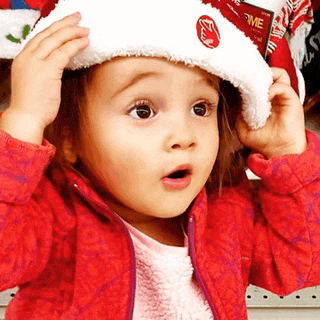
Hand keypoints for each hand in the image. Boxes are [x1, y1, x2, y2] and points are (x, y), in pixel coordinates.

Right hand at [0, 12, 88, 143]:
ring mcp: (36, 62)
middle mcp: (28, 57)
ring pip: (56, 40)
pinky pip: (63, 52)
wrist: (26, 117)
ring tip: (85, 29)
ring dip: (72, 32)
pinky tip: (84, 42)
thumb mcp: (34, 82)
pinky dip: (75, 45)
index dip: (54, 29)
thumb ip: (43, 71)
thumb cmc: (32, 105)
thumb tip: (57, 67)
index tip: (66, 25)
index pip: (39, 38)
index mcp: (23, 59)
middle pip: (47, 33)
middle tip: (78, 18)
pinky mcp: (47, 70)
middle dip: (64, 24)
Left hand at [236, 68, 306, 158]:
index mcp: (263, 102)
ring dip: (267, 77)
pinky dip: (271, 89)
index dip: (249, 81)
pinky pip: (282, 87)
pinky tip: (264, 98)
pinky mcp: (291, 101)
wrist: (277, 151)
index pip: (258, 83)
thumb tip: (239, 98)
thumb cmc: (262, 142)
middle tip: (249, 81)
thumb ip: (240, 112)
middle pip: (269, 74)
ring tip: (258, 87)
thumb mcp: (242, 127)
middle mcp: (274, 97)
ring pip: (279, 75)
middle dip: (258, 75)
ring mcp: (282, 98)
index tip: (239, 82)